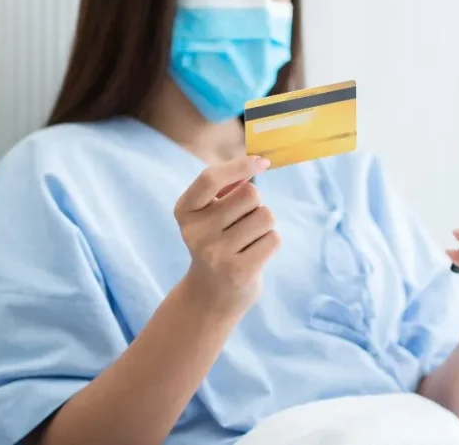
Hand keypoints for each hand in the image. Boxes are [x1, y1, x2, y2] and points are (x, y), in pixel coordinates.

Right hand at [174, 155, 279, 313]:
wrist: (209, 296)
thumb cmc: (216, 242)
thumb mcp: (209, 214)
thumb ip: (227, 187)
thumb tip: (258, 162)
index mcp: (185, 211)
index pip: (210, 178)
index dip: (240, 165)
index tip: (262, 161)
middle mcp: (195, 232)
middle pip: (250, 194)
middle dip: (256, 204)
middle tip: (243, 223)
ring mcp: (216, 254)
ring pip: (265, 216)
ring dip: (264, 225)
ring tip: (248, 240)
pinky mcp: (239, 272)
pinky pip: (273, 239)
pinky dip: (270, 243)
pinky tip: (254, 255)